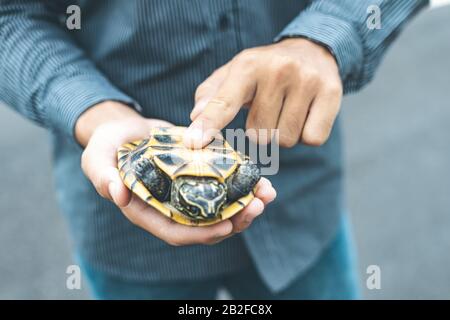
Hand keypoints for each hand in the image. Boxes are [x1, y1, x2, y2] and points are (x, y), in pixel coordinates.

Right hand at [76, 101, 276, 245]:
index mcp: (150, 211)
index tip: (228, 225)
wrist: (123, 129)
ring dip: (246, 203)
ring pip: (221, 207)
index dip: (203, 233)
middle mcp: (173, 206)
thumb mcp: (97, 159)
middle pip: (208, 224)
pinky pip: (224, 184)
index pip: (178, 232)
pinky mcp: (200, 174)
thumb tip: (119, 196)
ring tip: (267, 193)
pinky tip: (261, 177)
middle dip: (235, 219)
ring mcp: (189, 191)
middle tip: (258, 205)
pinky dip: (243, 183)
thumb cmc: (106, 146)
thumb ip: (104, 177)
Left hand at [185, 38, 342, 147]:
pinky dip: (307, 134)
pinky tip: (306, 114)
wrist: (312, 51)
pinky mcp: (332, 93)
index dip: (208, 125)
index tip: (193, 144)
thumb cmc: (265, 71)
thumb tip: (195, 117)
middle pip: (259, 135)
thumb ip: (211, 96)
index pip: (224, 102)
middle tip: (270, 107)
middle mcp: (278, 70)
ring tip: (288, 109)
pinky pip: (312, 138)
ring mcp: (307, 81)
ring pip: (285, 140)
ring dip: (284, 133)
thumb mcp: (234, 75)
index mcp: (248, 65)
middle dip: (262, 129)